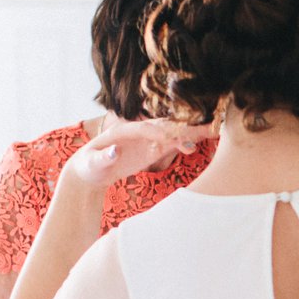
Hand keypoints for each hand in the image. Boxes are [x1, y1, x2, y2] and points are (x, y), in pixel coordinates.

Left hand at [64, 118, 216, 189]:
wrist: (91, 171)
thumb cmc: (89, 166)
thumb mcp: (92, 164)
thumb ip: (103, 157)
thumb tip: (115, 151)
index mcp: (123, 131)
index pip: (143, 128)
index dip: (157, 132)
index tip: (172, 138)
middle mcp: (138, 131)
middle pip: (162, 127)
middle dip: (181, 128)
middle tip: (201, 128)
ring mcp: (147, 139)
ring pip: (171, 133)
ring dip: (188, 133)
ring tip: (210, 132)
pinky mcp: (153, 149)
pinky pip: (172, 144)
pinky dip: (185, 142)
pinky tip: (199, 142)